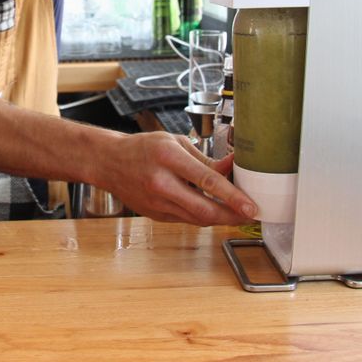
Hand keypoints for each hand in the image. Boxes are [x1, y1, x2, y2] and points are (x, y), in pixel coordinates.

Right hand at [97, 131, 256, 225]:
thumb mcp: (175, 142)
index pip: (207, 180)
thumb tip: (231, 168)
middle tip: (250, 215)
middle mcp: (161, 182)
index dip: (233, 196)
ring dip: (220, 218)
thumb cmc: (142, 148)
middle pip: (204, 209)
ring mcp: (157, 202)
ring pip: (197, 219)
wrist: (109, 162)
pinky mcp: (156, 215)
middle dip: (232, 215)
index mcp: (168, 157)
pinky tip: (214, 211)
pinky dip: (203, 217)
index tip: (251, 206)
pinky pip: (186, 220)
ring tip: (237, 213)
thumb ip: (204, 159)